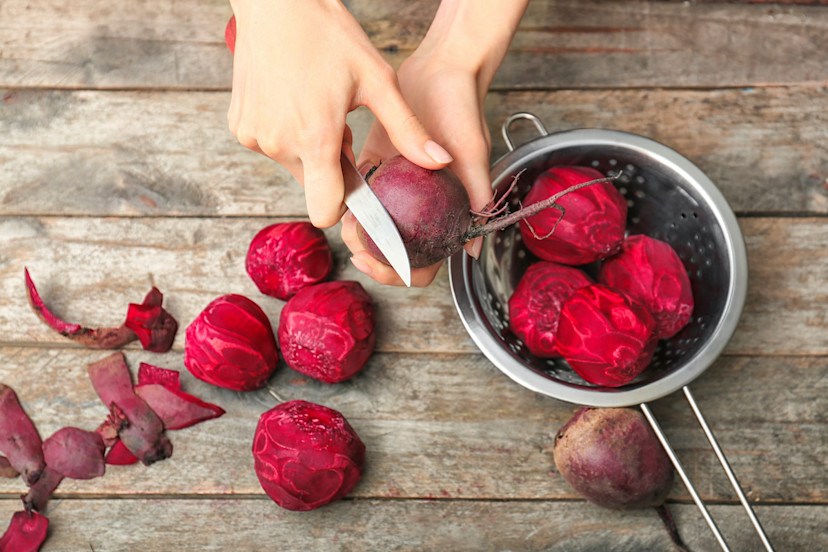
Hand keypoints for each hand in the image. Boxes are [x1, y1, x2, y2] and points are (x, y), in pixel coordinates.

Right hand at [227, 0, 452, 227]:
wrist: (276, 1)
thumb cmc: (329, 35)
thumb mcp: (378, 81)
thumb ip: (408, 130)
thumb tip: (441, 163)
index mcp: (314, 140)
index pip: (325, 211)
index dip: (345, 204)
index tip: (355, 181)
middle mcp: (278, 144)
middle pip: (313, 185)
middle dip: (331, 165)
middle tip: (340, 124)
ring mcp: (254, 136)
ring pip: (293, 165)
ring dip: (310, 148)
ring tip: (318, 107)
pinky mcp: (239, 126)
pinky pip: (271, 146)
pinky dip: (287, 133)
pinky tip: (295, 101)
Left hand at [341, 53, 493, 286]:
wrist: (442, 68)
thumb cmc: (462, 109)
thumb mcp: (472, 154)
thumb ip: (476, 197)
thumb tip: (474, 251)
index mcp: (447, 213)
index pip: (426, 263)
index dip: (399, 272)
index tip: (376, 260)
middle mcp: (423, 207)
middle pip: (395, 253)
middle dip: (372, 256)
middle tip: (355, 244)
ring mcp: (401, 190)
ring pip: (376, 228)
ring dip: (358, 233)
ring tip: (346, 222)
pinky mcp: (380, 167)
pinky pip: (363, 194)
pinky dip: (351, 201)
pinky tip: (341, 195)